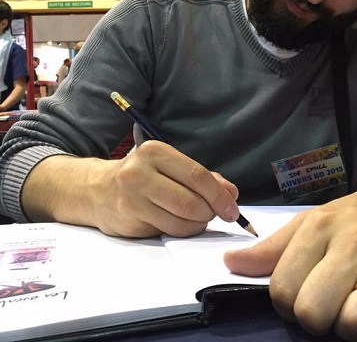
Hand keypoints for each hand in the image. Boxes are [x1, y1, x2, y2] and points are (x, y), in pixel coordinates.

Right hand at [94, 140, 239, 237]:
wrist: (97, 190)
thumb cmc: (142, 176)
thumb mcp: (170, 167)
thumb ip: (203, 178)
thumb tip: (231, 193)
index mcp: (156, 152)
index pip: (197, 176)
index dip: (219, 196)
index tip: (232, 209)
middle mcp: (140, 172)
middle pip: (190, 201)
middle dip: (210, 213)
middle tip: (215, 215)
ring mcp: (132, 197)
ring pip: (180, 220)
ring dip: (198, 224)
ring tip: (197, 219)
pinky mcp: (128, 219)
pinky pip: (167, 231)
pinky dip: (182, 231)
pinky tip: (180, 224)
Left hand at [225, 159, 356, 340]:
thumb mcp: (315, 220)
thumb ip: (273, 246)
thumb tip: (230, 263)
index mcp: (320, 227)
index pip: (282, 290)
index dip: (289, 303)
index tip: (305, 294)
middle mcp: (354, 241)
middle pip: (314, 312)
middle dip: (320, 320)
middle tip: (334, 305)